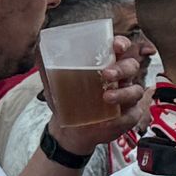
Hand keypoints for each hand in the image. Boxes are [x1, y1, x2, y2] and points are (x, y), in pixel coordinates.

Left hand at [46, 34, 147, 154]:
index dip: (122, 43)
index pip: (121, 48)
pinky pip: (131, 114)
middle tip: (106, 74)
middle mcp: (121, 78)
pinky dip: (121, 117)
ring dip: (123, 93)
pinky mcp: (128, 116)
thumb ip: (47, 64)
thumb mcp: (54, 82)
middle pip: (132, 65)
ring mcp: (127, 97)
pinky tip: (110, 120)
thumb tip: (39, 44)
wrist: (70, 131)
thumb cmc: (67, 101)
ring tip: (106, 98)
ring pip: (135, 90)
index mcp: (107, 64)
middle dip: (122, 68)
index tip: (116, 46)